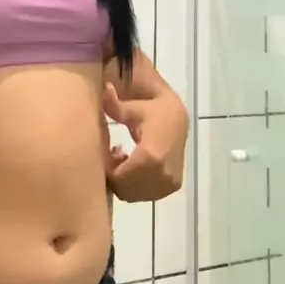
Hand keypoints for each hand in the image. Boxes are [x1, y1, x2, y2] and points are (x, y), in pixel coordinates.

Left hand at [103, 82, 187, 202]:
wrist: (178, 118)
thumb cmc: (153, 110)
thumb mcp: (133, 107)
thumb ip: (115, 105)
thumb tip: (105, 89)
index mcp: (152, 156)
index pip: (120, 177)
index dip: (108, 169)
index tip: (108, 152)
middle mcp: (163, 175)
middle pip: (125, 188)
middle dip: (115, 174)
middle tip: (114, 154)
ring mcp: (169, 183)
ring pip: (134, 194)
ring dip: (124, 180)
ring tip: (125, 157)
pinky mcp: (172, 186)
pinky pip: (145, 194)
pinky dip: (136, 183)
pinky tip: (135, 164)